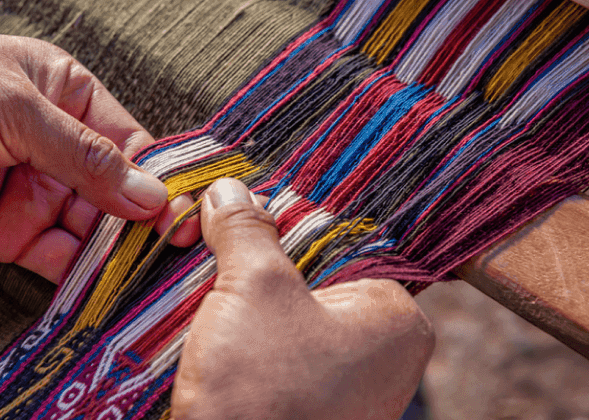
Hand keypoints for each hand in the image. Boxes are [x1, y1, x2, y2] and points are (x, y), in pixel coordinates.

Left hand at [0, 33, 196, 282]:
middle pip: (118, 187)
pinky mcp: (6, 231)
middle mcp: (54, 141)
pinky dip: (81, 273)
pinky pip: (57, 255)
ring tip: (147, 274)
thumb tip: (150, 193)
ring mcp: (31, 188)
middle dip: (145, 219)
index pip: (129, 138)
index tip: (187, 208)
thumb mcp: (15, 109)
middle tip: (175, 251)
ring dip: (118, 250)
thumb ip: (85, 156)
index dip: (159, 174)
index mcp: (63, 90)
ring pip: (93, 226)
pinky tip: (104, 286)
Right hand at [173, 179, 432, 419]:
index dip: (281, 218)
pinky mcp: (303, 409)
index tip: (234, 206)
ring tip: (193, 281)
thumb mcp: (254, 289)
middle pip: (306, 276)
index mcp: (394, 318)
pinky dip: (234, 338)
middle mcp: (380, 354)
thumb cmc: (265, 394)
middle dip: (251, 260)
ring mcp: (341, 388)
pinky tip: (199, 327)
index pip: (340, 239)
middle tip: (202, 239)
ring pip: (280, 316)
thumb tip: (230, 191)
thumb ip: (247, 230)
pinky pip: (268, 354)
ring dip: (235, 299)